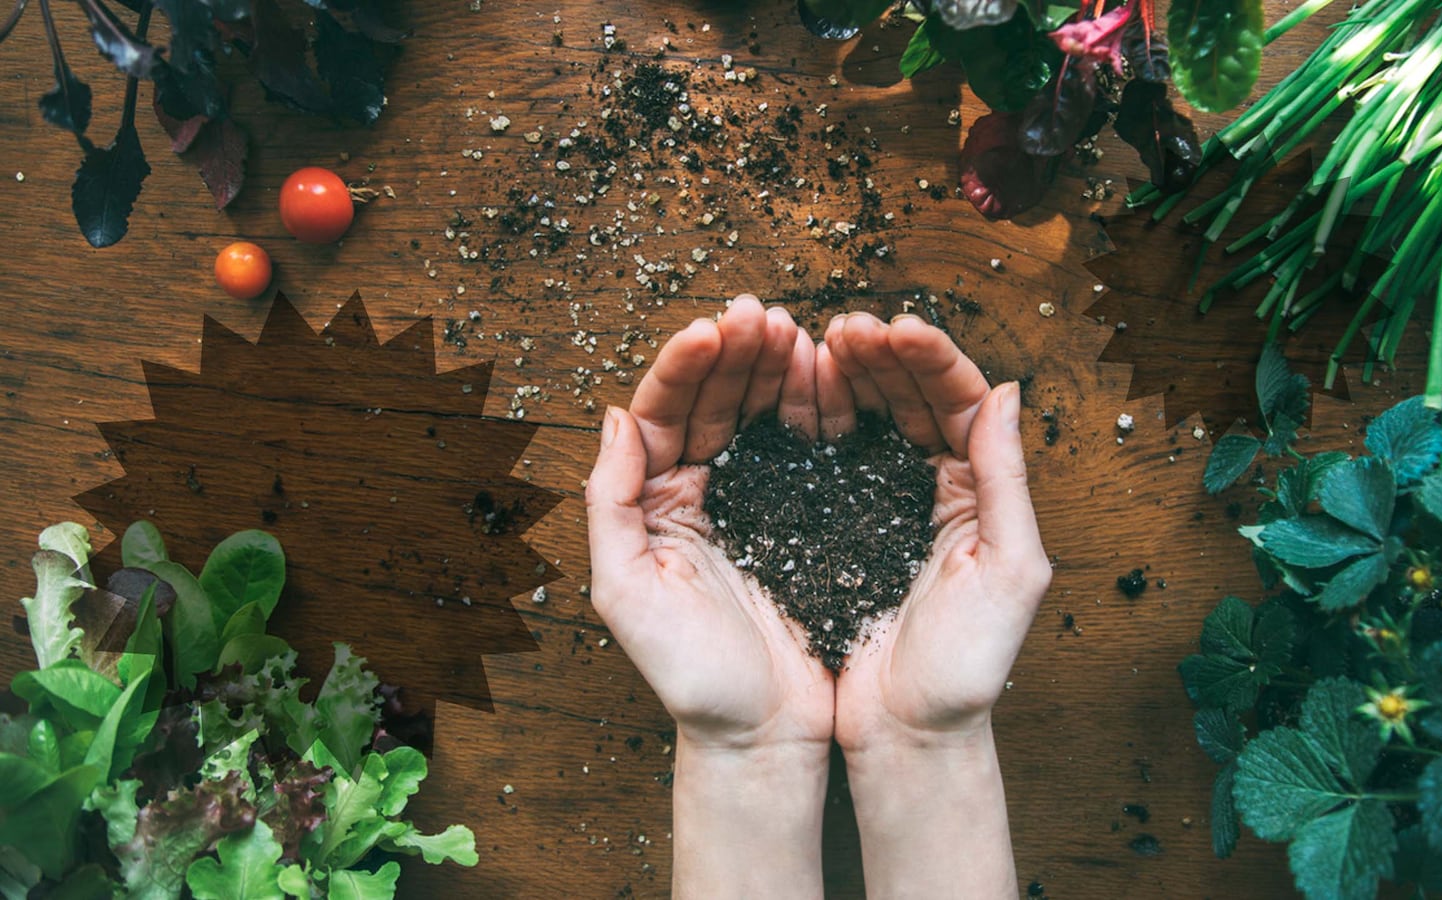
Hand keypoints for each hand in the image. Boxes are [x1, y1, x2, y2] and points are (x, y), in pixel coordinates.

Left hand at [584, 296, 831, 897]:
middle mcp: (692, 492)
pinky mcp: (797, 516)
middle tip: (763, 314)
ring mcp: (746, 500)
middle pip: (708, 400)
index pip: (661, 413)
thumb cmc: (692, 677)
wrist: (764, 734)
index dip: (686, 366)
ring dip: (770, 368)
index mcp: (649, 504)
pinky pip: (798, 447)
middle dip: (734, 352)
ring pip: (752, 413)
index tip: (716, 330)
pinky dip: (809, 407)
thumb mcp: (626, 593)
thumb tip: (613, 416)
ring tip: (794, 332)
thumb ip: (608, 503)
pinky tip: (823, 375)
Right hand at [823, 312, 1051, 899]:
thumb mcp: (1009, 572)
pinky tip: (792, 391)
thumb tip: (1009, 391)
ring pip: (866, 417)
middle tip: (846, 326)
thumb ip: (1010, 480)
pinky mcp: (834, 525)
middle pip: (910, 398)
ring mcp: (882, 502)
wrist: (907, 735)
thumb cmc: (967, 668)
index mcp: (982, 491)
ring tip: (813, 342)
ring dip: (843, 375)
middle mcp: (936, 487)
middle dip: (880, 355)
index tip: (895, 329)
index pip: (961, 402)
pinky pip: (825, 456)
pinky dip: (811, 418)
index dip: (930, 360)